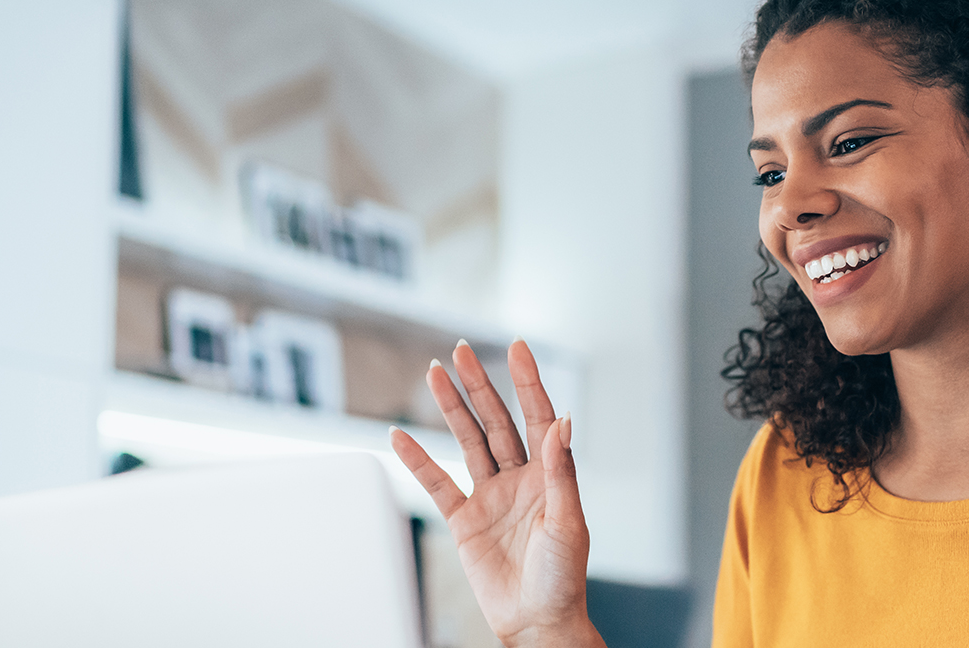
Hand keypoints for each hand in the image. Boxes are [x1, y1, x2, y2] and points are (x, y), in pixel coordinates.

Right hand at [390, 339, 604, 647]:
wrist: (536, 622)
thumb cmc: (562, 579)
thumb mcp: (567, 523)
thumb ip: (561, 472)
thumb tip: (563, 422)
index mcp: (549, 476)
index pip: (538, 417)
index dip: (528, 382)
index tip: (518, 348)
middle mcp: (519, 479)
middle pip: (496, 421)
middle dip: (478, 386)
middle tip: (461, 351)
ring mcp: (490, 497)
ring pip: (467, 442)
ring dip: (451, 409)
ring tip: (434, 374)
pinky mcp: (465, 520)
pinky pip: (437, 484)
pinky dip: (418, 460)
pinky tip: (401, 436)